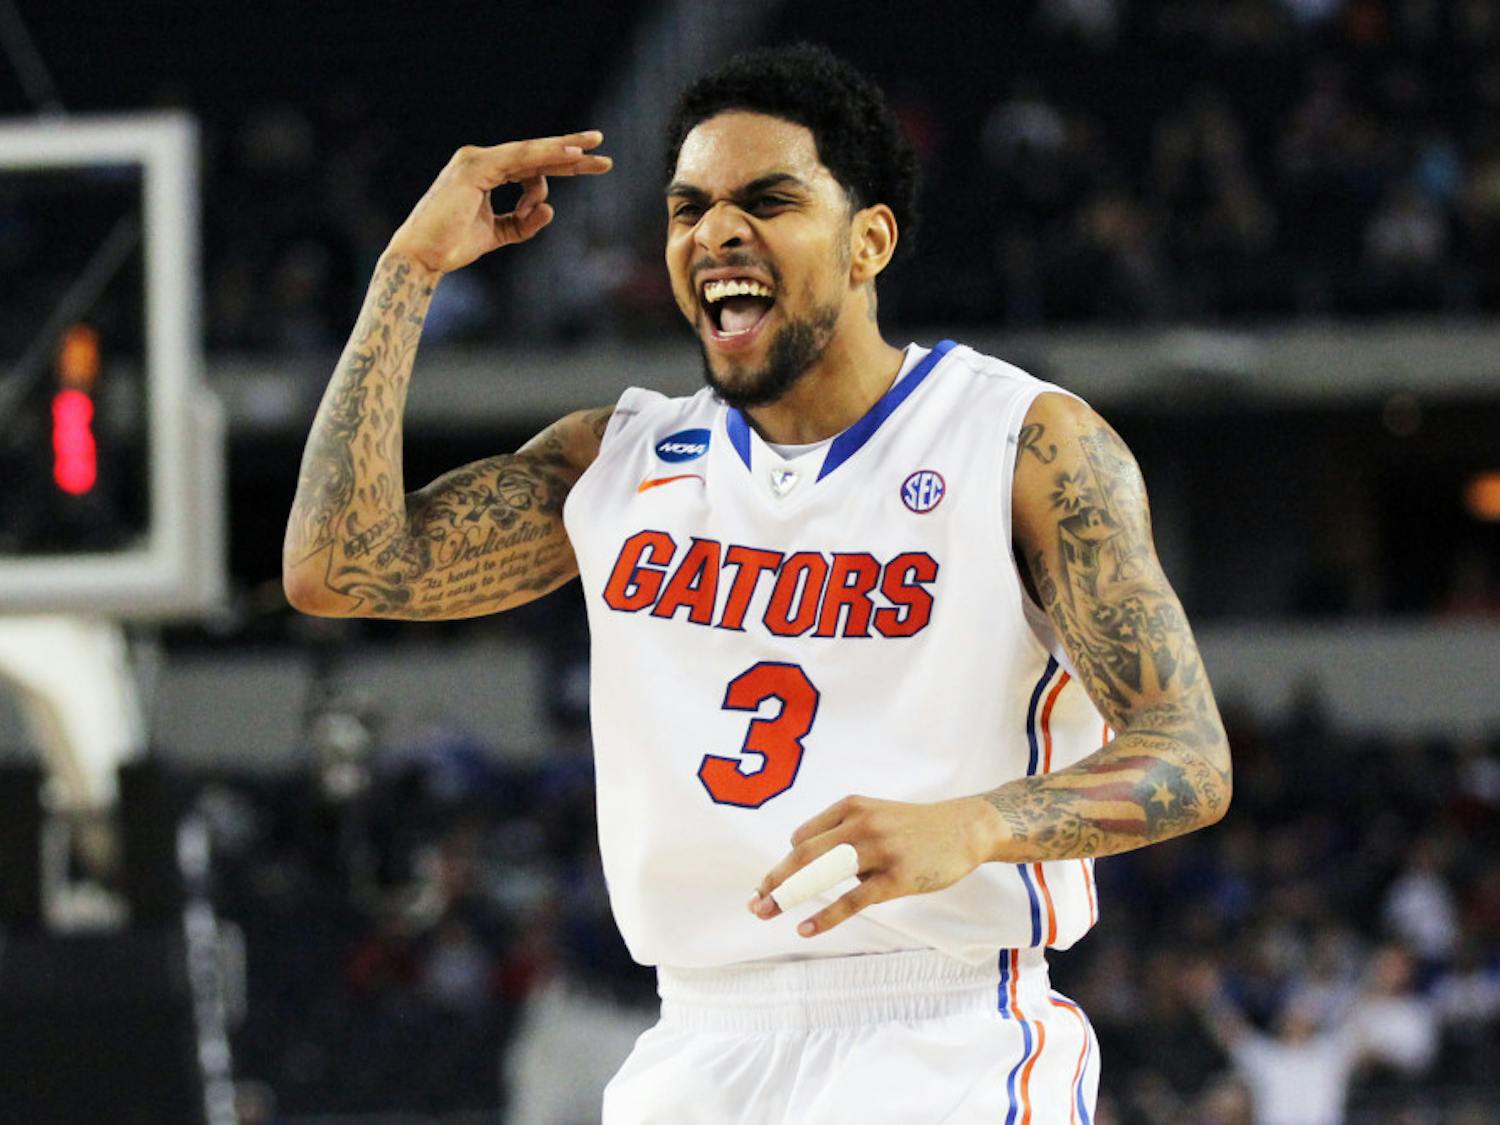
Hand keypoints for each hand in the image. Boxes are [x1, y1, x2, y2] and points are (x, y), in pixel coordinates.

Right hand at [385, 130, 611, 273]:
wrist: (423, 255)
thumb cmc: (452, 245)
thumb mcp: (498, 234)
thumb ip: (522, 223)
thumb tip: (550, 209)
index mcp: (485, 172)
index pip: (530, 166)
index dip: (561, 166)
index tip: (592, 165)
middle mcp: (481, 160)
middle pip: (534, 154)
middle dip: (570, 152)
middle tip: (602, 146)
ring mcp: (477, 160)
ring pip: (530, 153)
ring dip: (563, 152)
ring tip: (592, 153)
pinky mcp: (477, 167)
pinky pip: (520, 159)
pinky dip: (545, 156)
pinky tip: (571, 157)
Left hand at [748, 794, 993, 936]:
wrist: (965, 828)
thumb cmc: (915, 827)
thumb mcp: (875, 815)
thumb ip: (843, 832)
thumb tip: (806, 861)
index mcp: (851, 807)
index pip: (803, 837)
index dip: (784, 864)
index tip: (770, 886)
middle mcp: (860, 824)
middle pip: (803, 854)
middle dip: (774, 880)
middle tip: (753, 902)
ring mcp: (878, 850)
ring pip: (822, 875)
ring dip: (789, 895)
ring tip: (766, 912)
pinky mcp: (895, 878)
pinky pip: (852, 900)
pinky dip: (825, 916)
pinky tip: (805, 928)